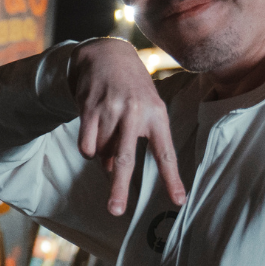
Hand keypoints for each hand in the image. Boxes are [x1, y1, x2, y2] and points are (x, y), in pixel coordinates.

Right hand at [68, 38, 185, 216]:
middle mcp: (135, 113)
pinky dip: (88, 148)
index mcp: (157, 115)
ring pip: (101, 153)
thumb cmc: (130, 90)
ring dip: (102, 155)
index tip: (178, 201)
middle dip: (119, 188)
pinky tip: (92, 134)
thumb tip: (113, 172)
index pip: (166, 153)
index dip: (172, 179)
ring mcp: (111, 110)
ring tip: (107, 136)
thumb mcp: (144, 110)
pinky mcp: (89, 108)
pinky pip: (86, 144)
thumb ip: (133, 140)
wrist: (106, 55)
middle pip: (126, 159)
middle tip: (115, 210)